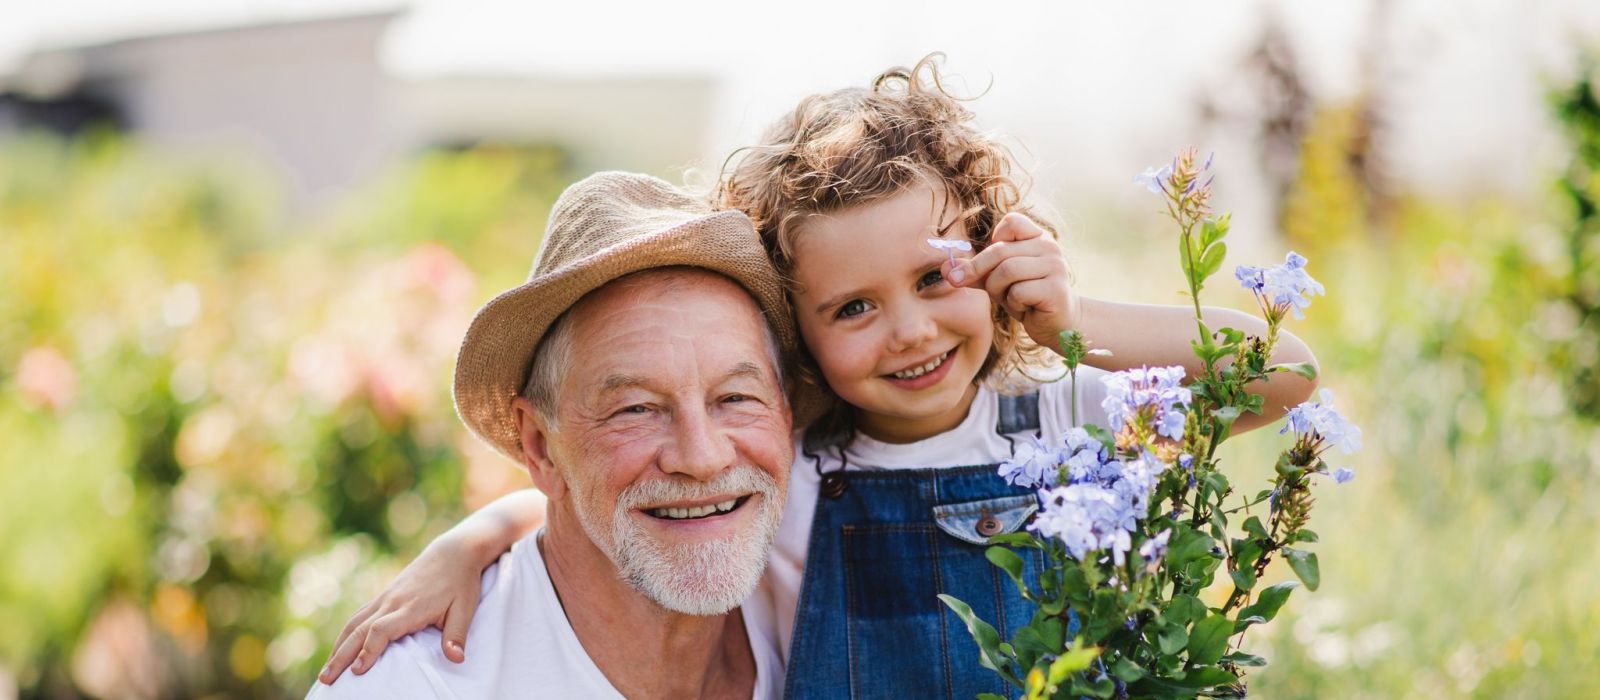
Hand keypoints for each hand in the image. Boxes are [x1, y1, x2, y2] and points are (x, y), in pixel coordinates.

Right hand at [318, 533, 486, 683]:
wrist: (453, 552)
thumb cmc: (461, 582)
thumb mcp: (466, 608)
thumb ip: (457, 635)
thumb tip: (457, 659)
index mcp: (411, 607)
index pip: (382, 630)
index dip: (369, 650)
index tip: (358, 671)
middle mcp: (392, 602)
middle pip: (360, 630)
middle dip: (341, 656)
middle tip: (326, 679)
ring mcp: (386, 598)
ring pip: (355, 623)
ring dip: (338, 646)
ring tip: (326, 671)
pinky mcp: (384, 596)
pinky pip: (359, 615)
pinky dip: (346, 633)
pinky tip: (339, 648)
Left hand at [945, 212, 1080, 350]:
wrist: (1058, 324)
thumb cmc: (1027, 298)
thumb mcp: (998, 281)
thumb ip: (974, 272)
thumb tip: (944, 269)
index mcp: (1037, 237)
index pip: (1010, 222)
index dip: (993, 243)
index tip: (993, 263)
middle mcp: (1049, 246)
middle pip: (1000, 251)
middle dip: (982, 272)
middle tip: (986, 290)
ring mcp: (1056, 267)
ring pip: (1007, 271)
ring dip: (999, 290)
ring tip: (1012, 299)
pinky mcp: (1056, 289)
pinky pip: (1018, 292)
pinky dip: (1014, 304)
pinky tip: (1027, 308)